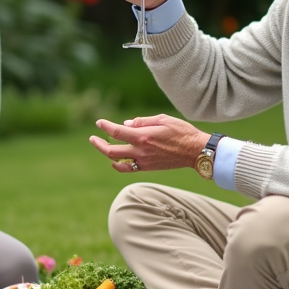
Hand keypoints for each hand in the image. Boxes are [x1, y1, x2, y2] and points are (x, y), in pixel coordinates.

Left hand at [89, 114, 207, 172]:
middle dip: (99, 144)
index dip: (105, 126)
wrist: (195, 151)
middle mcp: (141, 151)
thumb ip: (142, 121)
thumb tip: (126, 124)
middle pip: (111, 150)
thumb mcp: (162, 119)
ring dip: (107, 154)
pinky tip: (115, 160)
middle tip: (93, 138)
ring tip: (102, 146)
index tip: (99, 123)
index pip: (117, 132)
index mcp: (143, 137)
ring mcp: (143, 161)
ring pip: (118, 161)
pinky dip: (118, 165)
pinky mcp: (148, 168)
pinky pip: (128, 169)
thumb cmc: (181, 132)